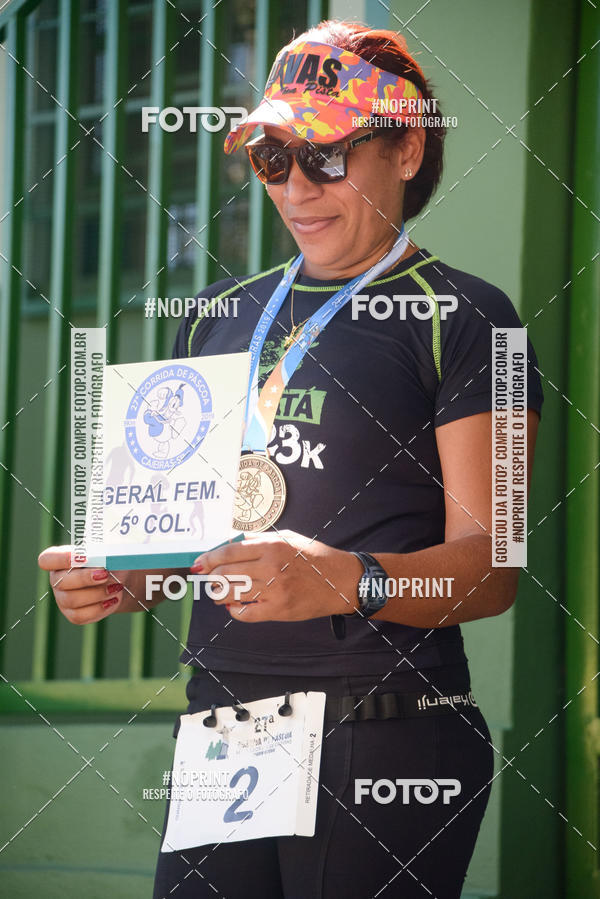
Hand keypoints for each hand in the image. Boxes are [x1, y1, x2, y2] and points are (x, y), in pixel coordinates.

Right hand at [38, 546, 127, 624]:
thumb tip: (104, 559)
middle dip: (85, 578)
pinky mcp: (73, 614)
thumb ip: (102, 551)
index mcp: (58, 559)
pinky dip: (100, 608)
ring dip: (97, 594)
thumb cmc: (110, 559)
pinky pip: (81, 616)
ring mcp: (62, 599)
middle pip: (61, 582)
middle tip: (105, 574)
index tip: (85, 557)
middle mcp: (57, 580)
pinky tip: (114, 599)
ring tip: (116, 587)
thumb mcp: (107, 550)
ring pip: (72, 600)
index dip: (62, 559)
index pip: (47, 559)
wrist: (120, 579)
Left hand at [190, 530, 362, 622]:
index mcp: (271, 545)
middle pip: (225, 573)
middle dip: (211, 577)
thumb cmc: (316, 557)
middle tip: (210, 579)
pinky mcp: (279, 610)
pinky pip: (246, 614)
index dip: (208, 559)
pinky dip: (234, 611)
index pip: (228, 552)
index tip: (198, 564)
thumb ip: (260, 539)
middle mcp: (271, 566)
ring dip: (219, 595)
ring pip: (231, 594)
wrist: (342, 581)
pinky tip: (234, 607)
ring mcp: (275, 590)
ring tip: (219, 593)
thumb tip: (232, 541)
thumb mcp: (289, 538)